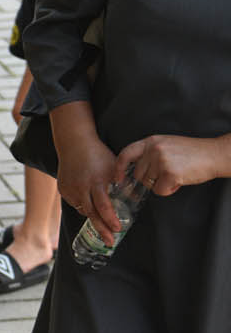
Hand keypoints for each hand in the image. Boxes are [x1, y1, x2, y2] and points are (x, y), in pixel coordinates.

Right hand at [56, 130, 120, 242]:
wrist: (74, 143)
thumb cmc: (98, 154)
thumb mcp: (114, 166)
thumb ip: (123, 183)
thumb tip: (135, 200)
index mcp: (95, 182)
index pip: (103, 206)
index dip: (110, 219)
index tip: (118, 229)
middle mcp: (81, 188)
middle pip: (91, 214)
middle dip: (102, 229)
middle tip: (110, 241)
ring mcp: (70, 189)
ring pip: (83, 209)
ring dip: (93, 215)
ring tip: (102, 221)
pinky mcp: (62, 189)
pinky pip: (75, 203)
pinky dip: (83, 205)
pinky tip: (88, 201)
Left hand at [114, 134, 230, 197]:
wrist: (214, 154)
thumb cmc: (192, 152)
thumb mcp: (167, 144)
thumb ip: (150, 153)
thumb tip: (134, 170)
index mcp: (151, 141)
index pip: (126, 154)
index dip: (119, 168)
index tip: (117, 178)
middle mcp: (154, 149)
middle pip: (138, 174)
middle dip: (151, 179)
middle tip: (168, 173)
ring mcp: (161, 160)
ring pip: (149, 184)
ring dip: (161, 184)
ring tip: (176, 174)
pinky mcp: (170, 173)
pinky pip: (159, 191)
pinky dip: (169, 190)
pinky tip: (180, 180)